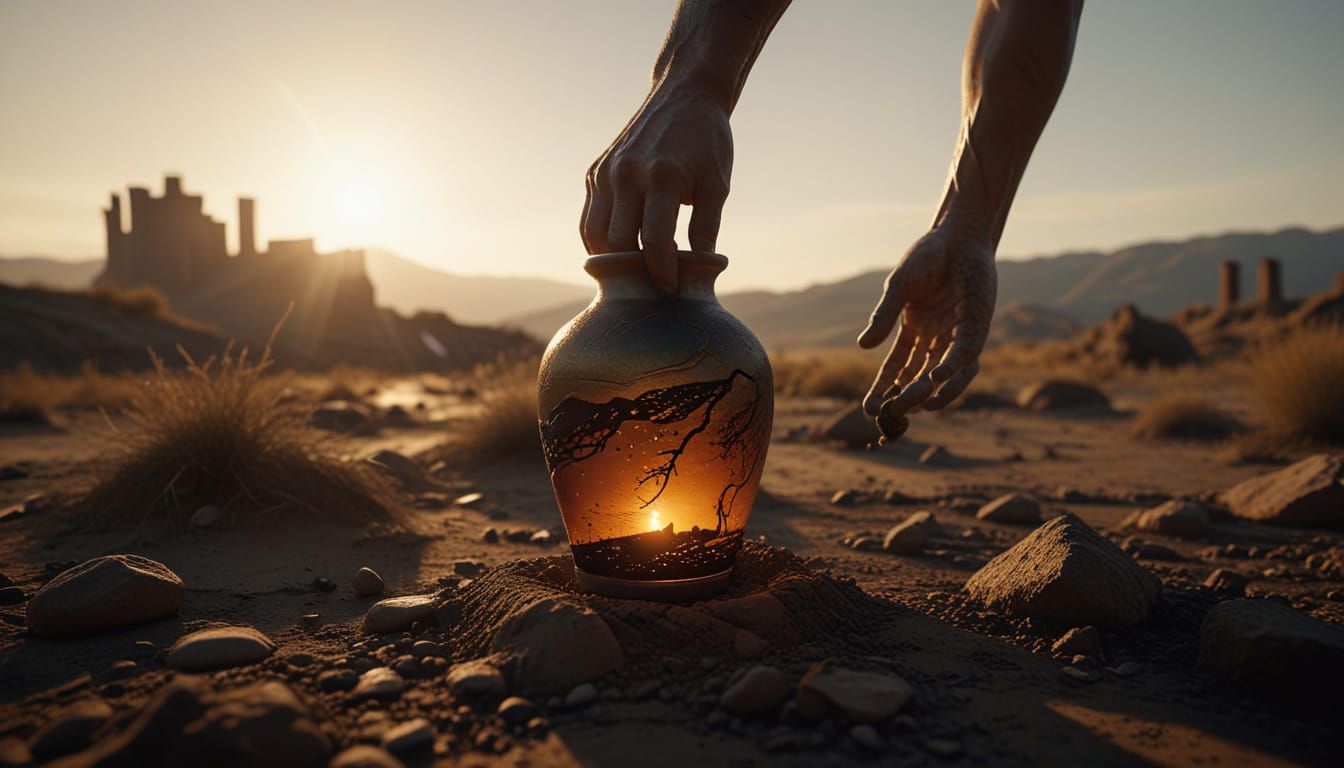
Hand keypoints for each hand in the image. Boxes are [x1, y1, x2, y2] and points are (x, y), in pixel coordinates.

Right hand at [581, 80, 732, 293]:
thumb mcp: (718, 184)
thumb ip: (707, 229)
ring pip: (596, 235)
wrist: (684, 95)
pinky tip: (619, 254)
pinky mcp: (595, 172)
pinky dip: (600, 242)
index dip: (663, 272)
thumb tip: (699, 275)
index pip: (656, 241)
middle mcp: (626, 173)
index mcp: (662, 176)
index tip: (672, 289)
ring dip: (612, 261)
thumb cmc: (707, 141)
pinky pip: (590, 219)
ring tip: (634, 275)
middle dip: (635, 272)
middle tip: (653, 287)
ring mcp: (606, 172)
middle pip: (619, 244)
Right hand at [857, 225, 996, 438]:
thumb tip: (863, 346)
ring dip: (932, 391)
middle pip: (917, 378)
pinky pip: (964, 354)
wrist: (959, 236)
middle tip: (890, 410)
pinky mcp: (977, 326)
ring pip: (943, 375)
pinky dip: (952, 367)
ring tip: (919, 403)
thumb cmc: (927, 257)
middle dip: (904, 397)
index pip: (895, 370)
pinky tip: (937, 375)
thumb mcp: (898, 287)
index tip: (868, 410)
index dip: (882, 390)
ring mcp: (955, 335)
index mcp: (912, 332)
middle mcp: (934, 339)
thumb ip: (884, 316)